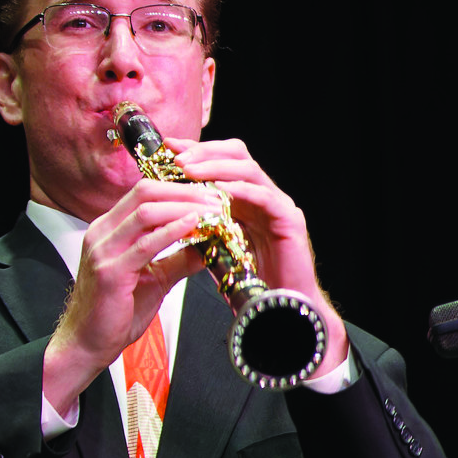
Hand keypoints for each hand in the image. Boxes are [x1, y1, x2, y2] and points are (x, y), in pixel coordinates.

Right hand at [43, 180, 211, 412]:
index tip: (209, 194)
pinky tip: (192, 226)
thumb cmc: (116, 311)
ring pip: (146, 212)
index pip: (145, 193)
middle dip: (185, 191)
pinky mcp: (109, 271)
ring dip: (184, 208)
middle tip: (217, 198)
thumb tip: (209, 246)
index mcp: (110, 229)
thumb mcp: (156, 278)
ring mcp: (103, 250)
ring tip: (211, 211)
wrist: (88, 342)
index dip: (179, 188)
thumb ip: (180, 259)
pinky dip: (171, 231)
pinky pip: (144, 244)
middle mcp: (102, 232)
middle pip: (146, 193)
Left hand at [163, 137, 348, 374]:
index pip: (223, 161)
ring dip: (216, 166)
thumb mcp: (218, 246)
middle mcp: (265, 197)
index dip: (196, 151)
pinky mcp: (289, 222)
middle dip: (205, 151)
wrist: (282, 308)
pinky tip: (219, 188)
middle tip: (177, 157)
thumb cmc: (252, 283)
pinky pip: (264, 196)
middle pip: (238, 154)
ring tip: (190, 170)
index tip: (167, 149)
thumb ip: (203, 226)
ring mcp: (279, 207)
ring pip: (249, 169)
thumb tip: (168, 213)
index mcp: (247, 200)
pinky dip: (240, 189)